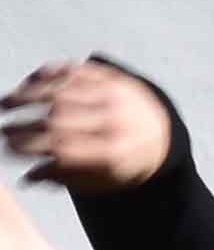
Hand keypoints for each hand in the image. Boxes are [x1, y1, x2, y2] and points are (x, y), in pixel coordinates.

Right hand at [2, 59, 174, 193]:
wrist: (161, 131)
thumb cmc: (124, 160)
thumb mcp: (104, 179)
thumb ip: (67, 179)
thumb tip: (28, 178)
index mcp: (114, 151)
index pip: (64, 147)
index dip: (31, 145)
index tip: (7, 146)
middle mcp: (114, 120)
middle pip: (59, 118)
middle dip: (24, 123)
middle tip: (2, 128)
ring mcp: (112, 94)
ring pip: (62, 90)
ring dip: (28, 95)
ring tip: (5, 104)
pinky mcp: (109, 76)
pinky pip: (74, 70)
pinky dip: (48, 74)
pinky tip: (27, 83)